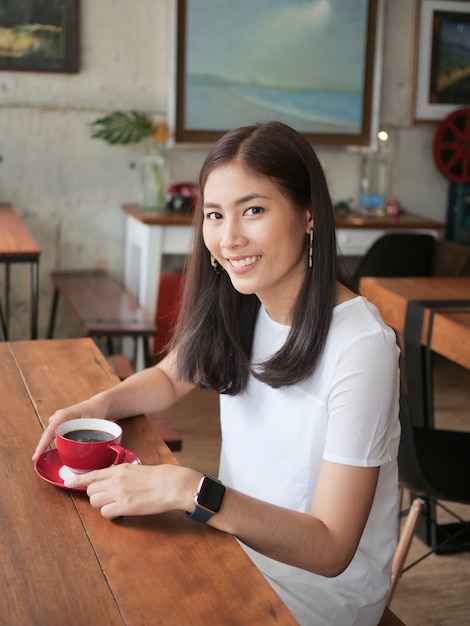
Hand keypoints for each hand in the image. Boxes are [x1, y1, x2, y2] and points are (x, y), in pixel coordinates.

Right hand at [32, 398, 107, 460]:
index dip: (42, 446)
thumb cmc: (96, 410)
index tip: (35, 457)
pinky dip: (60, 441)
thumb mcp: (92, 423)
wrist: (99, 404)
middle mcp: (58, 417)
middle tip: (50, 458)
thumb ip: (85, 435)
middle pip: (49, 436)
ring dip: (56, 444)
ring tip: (62, 450)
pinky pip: (57, 435)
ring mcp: (59, 420)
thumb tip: (79, 449)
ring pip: (53, 436)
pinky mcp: (62, 424)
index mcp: (63, 416)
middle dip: (46, 447)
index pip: (49, 432)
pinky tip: (67, 446)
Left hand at [63, 463, 200, 519]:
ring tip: (116, 505)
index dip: (78, 479)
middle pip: (91, 491)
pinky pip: (106, 513)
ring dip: (103, 505)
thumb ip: (122, 474)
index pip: (92, 474)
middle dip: (96, 496)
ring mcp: (119, 493)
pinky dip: (111, 514)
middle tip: (109, 498)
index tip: (68, 482)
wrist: (172, 484)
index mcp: (120, 469)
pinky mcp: (125, 506)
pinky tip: (121, 511)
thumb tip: (111, 481)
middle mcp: (116, 480)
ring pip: (95, 502)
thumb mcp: (137, 469)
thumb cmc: (160, 477)